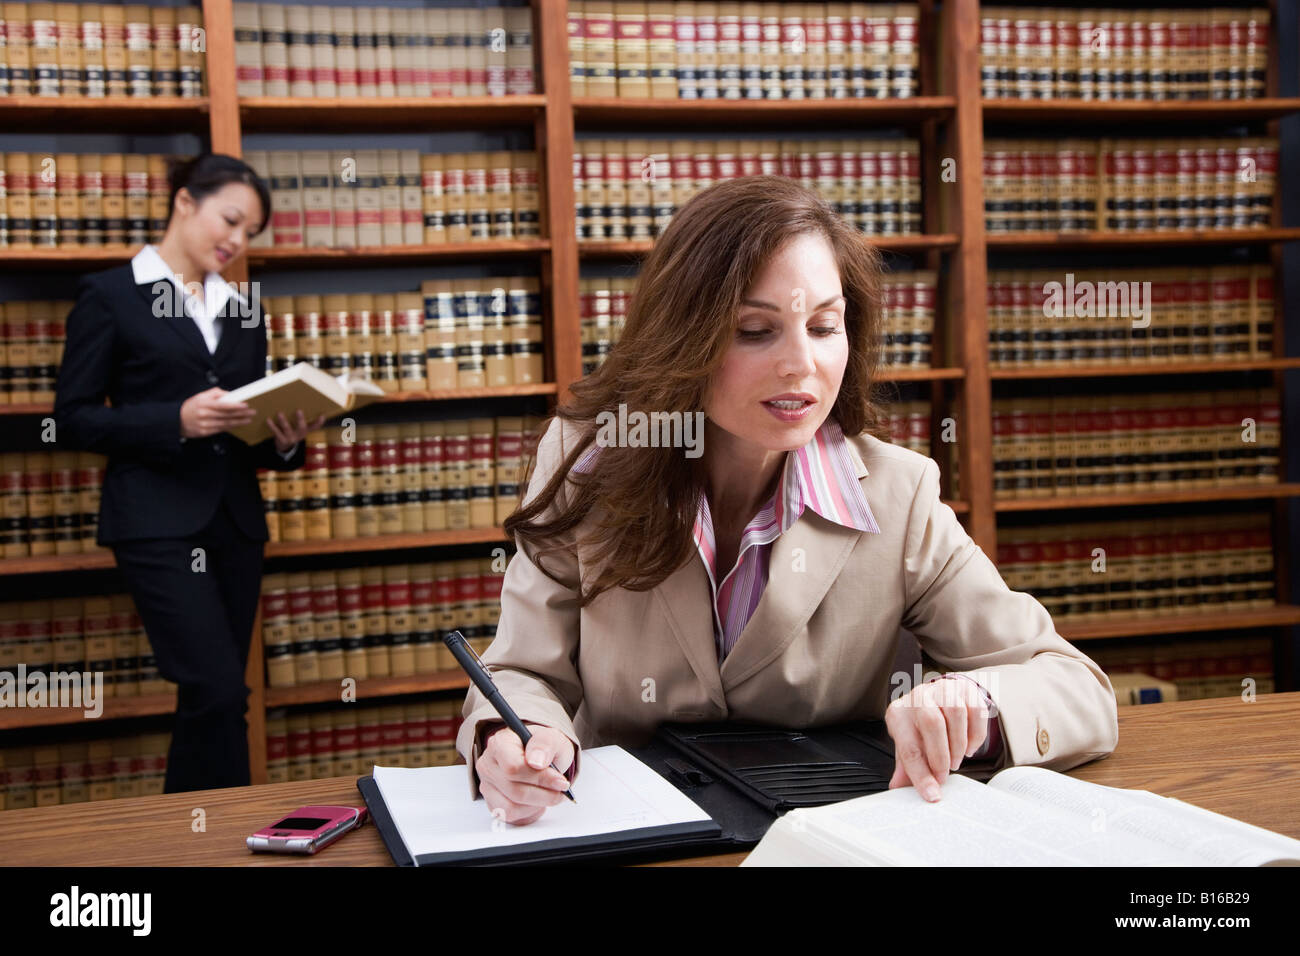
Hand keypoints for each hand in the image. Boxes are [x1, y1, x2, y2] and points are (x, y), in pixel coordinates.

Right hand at [180, 387, 257, 437]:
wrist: (175, 420)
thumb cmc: (191, 406)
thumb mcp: (201, 396)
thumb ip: (216, 393)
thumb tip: (230, 395)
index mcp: (204, 404)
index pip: (223, 405)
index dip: (235, 406)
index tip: (246, 405)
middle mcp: (204, 415)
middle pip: (226, 415)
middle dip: (241, 414)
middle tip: (252, 412)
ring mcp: (204, 425)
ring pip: (225, 424)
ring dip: (239, 422)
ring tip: (249, 419)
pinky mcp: (204, 432)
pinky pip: (221, 429)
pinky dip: (231, 427)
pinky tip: (238, 424)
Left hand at [265, 409, 326, 453]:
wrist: (284, 446)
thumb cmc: (291, 431)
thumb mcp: (297, 427)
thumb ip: (298, 418)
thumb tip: (294, 400)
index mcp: (305, 430)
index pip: (314, 426)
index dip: (319, 422)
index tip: (322, 415)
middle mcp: (300, 435)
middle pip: (302, 427)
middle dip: (300, 419)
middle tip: (299, 410)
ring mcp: (291, 438)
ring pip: (287, 429)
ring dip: (283, 421)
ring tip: (280, 413)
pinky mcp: (282, 440)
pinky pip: (276, 432)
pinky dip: (272, 426)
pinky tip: (268, 419)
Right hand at [476, 721, 574, 825]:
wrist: (540, 758)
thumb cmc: (543, 748)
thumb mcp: (552, 738)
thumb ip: (545, 745)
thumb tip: (536, 761)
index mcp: (499, 744)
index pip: (513, 768)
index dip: (540, 778)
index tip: (561, 780)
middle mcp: (487, 765)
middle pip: (515, 791)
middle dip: (545, 794)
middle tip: (561, 788)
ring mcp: (487, 786)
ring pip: (512, 808)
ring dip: (538, 804)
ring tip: (550, 793)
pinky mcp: (492, 804)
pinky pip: (511, 816)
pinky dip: (530, 812)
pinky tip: (537, 800)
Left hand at [885, 676, 990, 802]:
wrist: (937, 699)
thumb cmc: (920, 727)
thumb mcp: (909, 745)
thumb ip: (907, 767)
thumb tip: (898, 788)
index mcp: (899, 714)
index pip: (908, 747)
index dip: (921, 774)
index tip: (933, 794)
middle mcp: (918, 697)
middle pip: (931, 722)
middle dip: (942, 755)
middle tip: (946, 774)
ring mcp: (942, 690)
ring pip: (955, 712)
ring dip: (959, 744)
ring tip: (957, 759)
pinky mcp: (965, 689)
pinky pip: (976, 711)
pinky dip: (976, 735)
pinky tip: (969, 747)